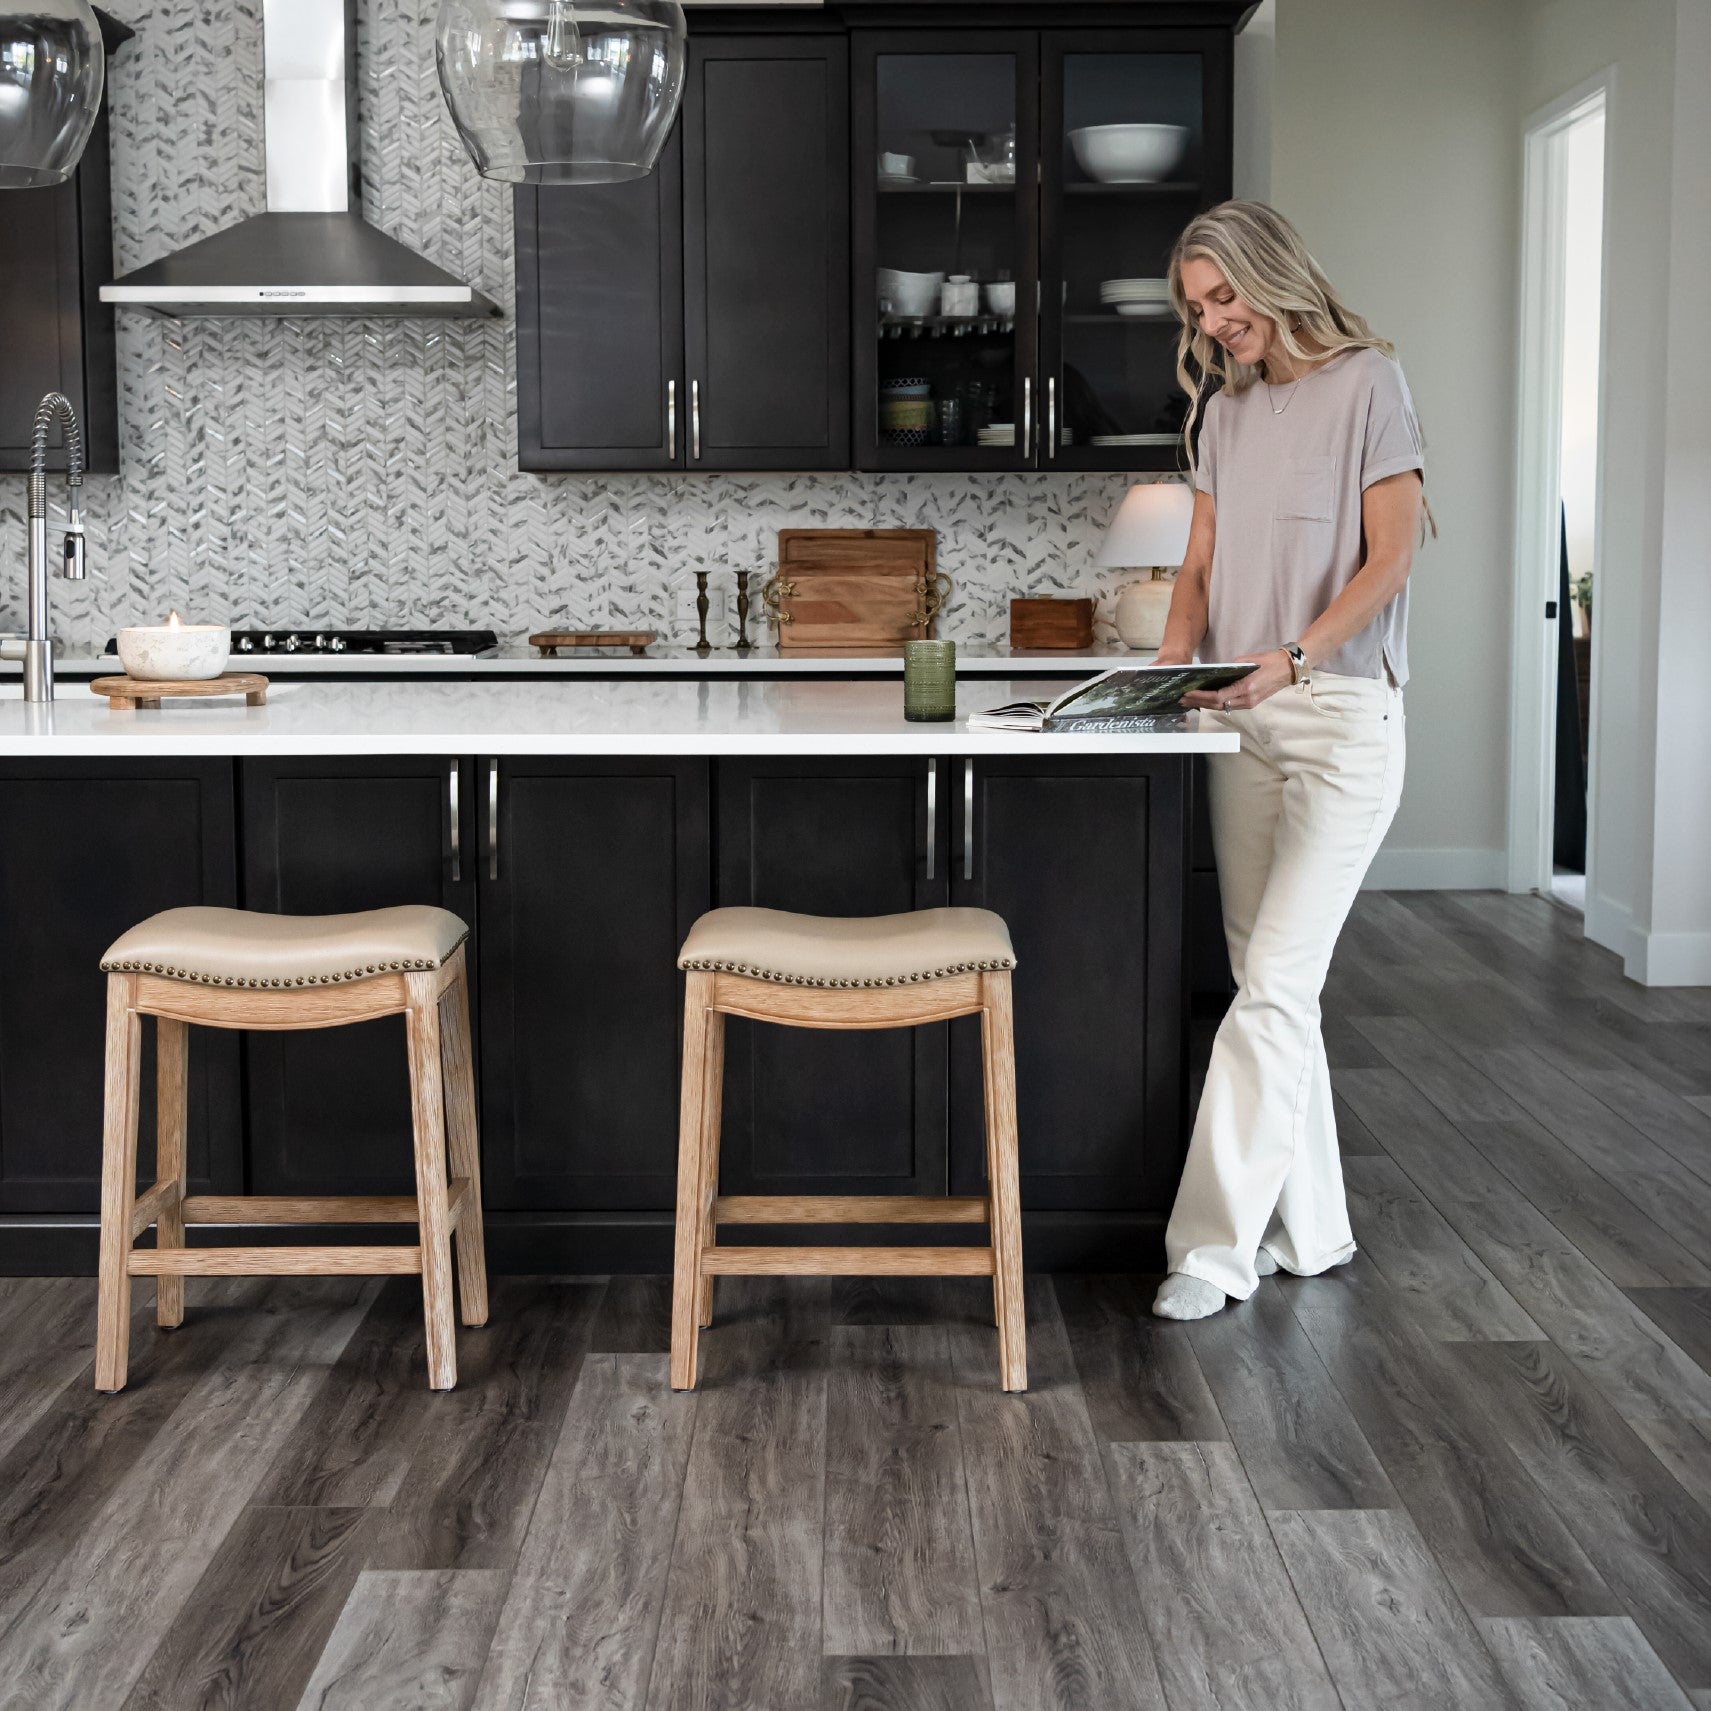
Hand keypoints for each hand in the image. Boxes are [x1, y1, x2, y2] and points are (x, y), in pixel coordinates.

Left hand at [1179, 649, 1295, 710]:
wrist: (1288, 669)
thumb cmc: (1269, 662)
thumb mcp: (1247, 661)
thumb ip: (1230, 669)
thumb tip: (1215, 673)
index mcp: (1246, 688)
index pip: (1218, 697)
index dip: (1201, 696)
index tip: (1188, 693)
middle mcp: (1247, 699)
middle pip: (1218, 705)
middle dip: (1199, 703)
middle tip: (1183, 699)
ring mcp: (1249, 704)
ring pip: (1223, 708)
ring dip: (1205, 705)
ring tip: (1190, 701)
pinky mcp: (1251, 704)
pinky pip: (1230, 706)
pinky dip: (1216, 705)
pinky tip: (1206, 701)